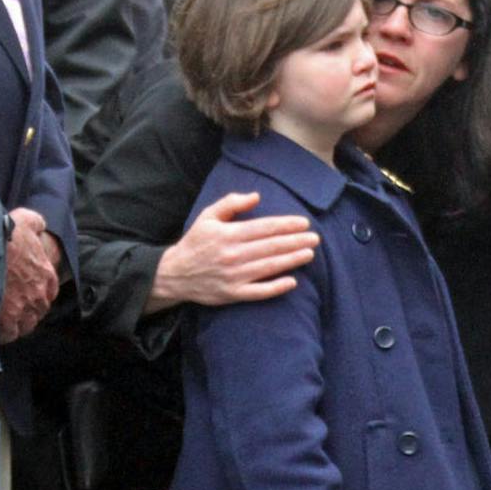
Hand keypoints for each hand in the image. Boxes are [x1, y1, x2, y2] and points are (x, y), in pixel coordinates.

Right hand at [0, 207, 60, 342]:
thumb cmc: (7, 235)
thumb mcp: (26, 220)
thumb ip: (36, 223)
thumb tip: (40, 226)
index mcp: (47, 276)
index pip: (48, 291)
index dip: (34, 293)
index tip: (22, 292)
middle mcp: (40, 296)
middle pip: (36, 311)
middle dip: (25, 311)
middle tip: (8, 307)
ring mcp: (25, 309)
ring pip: (24, 325)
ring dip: (14, 324)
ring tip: (0, 320)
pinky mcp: (9, 320)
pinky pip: (8, 334)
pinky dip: (2, 334)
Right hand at [148, 191, 317, 310]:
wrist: (175, 274)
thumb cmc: (196, 242)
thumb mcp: (208, 216)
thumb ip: (231, 203)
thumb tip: (256, 196)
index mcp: (228, 234)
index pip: (264, 228)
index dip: (286, 225)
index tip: (304, 223)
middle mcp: (233, 255)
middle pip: (271, 247)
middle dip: (295, 242)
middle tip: (315, 238)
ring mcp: (233, 276)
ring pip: (268, 267)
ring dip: (291, 260)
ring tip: (309, 254)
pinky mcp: (233, 294)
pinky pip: (258, 292)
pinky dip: (275, 287)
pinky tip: (292, 282)